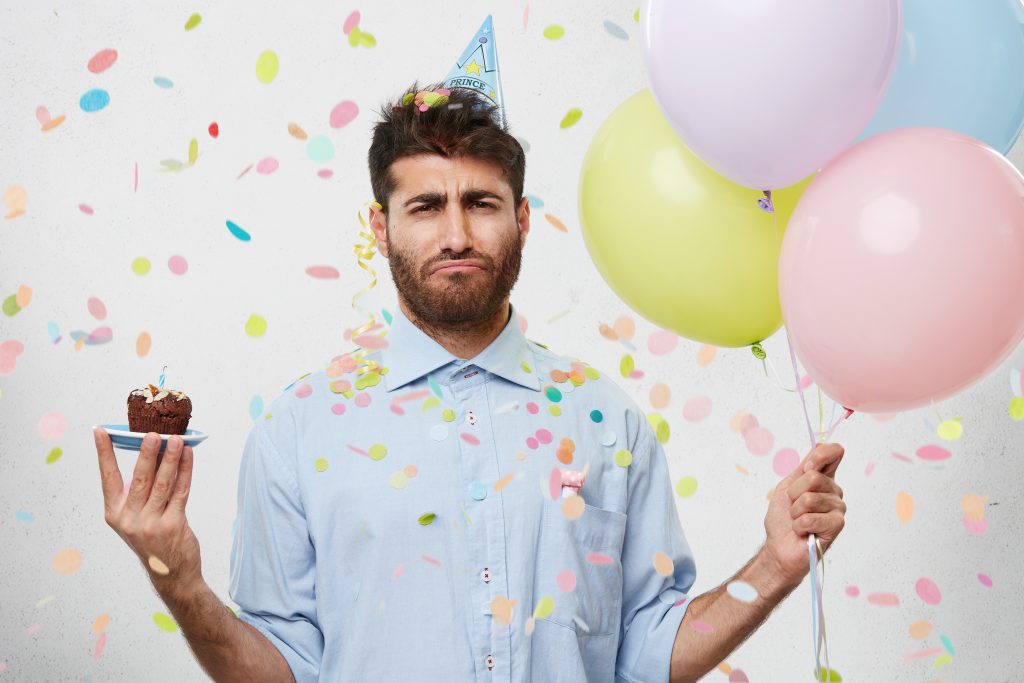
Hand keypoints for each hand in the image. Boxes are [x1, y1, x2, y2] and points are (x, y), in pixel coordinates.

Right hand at [94, 428, 202, 598]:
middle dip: (146, 453)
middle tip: (152, 433)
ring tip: (176, 439)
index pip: (107, 477)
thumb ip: (139, 490)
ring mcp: (151, 523)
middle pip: (139, 478)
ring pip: (162, 482)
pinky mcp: (173, 524)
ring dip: (170, 458)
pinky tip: (188, 455)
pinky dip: (185, 470)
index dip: (104, 453)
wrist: (170, 572)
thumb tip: (152, 452)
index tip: (101, 432)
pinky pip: (180, 491)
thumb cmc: (153, 539)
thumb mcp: (136, 517)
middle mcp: (129, 519)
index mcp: (115, 513)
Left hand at [762, 442, 845, 582]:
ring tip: (798, 520)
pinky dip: (799, 526)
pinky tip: (803, 531)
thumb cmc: (783, 518)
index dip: (819, 456)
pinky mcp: (837, 525)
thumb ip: (805, 467)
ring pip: (809, 499)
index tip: (806, 468)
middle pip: (813, 477)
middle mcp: (834, 491)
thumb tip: (821, 445)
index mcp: (824, 478)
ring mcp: (838, 508)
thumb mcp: (788, 486)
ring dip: (795, 512)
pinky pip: (810, 518)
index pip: (834, 452)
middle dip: (794, 493)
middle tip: (793, 506)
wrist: (780, 546)